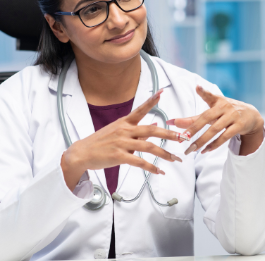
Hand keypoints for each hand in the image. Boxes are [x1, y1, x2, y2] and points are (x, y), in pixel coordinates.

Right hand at [61, 89, 182, 189]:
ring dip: (164, 153)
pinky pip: (139, 162)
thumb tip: (154, 128)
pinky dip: (151, 167)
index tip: (161, 93)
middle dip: (169, 134)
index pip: (140, 109)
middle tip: (183, 137)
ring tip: (175, 158)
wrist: (82, 153)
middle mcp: (124, 130)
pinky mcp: (119, 156)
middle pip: (151, 129)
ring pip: (149, 147)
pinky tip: (159, 171)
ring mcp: (122, 143)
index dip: (151, 101)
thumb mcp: (117, 133)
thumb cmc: (100, 143)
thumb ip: (135, 132)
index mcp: (124, 122)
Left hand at [168, 85, 264, 155]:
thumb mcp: (213, 111)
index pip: (208, 95)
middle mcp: (225, 107)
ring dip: (201, 141)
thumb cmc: (227, 112)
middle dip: (193, 129)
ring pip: (215, 130)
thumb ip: (194, 118)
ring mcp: (233, 116)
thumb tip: (173, 122)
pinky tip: (205, 150)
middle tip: (181, 138)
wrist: (251, 116)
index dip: (203, 91)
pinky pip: (225, 137)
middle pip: (206, 117)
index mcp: (217, 101)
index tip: (198, 87)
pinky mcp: (239, 126)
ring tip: (190, 149)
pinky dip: (214, 145)